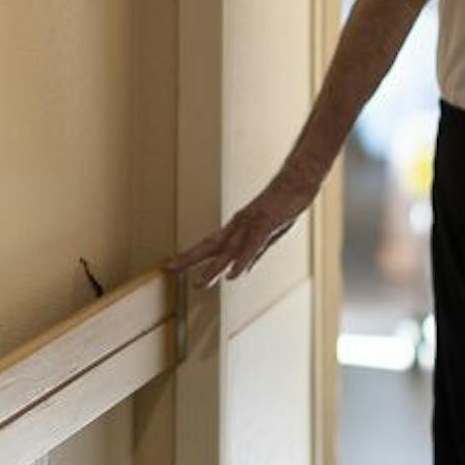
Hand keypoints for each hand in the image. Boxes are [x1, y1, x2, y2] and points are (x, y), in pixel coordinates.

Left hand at [164, 177, 318, 287]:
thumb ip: (252, 253)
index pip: (208, 245)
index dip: (189, 256)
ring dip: (214, 268)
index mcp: (236, 228)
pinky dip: (243, 260)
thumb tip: (239, 272)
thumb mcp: (266, 234)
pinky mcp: (267, 223)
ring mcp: (251, 224)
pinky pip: (253, 245)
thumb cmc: (282, 205)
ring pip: (229, 249)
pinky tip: (234, 275)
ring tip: (199, 283)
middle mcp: (238, 226)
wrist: (297, 180)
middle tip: (167, 269)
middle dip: (188, 258)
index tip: (170, 265)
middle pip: (209, 245)